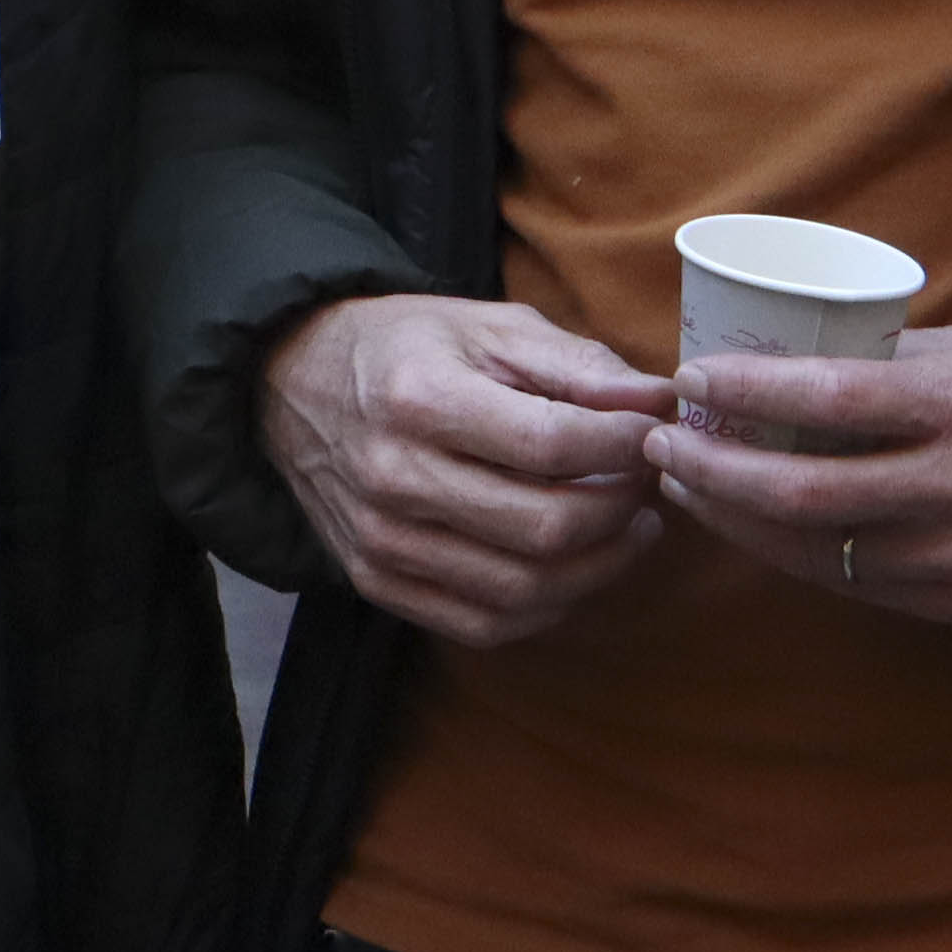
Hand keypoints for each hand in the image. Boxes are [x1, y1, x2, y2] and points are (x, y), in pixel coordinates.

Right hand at [261, 292, 672, 646]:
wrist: (292, 383)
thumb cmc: (406, 347)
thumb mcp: (488, 327)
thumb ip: (578, 364)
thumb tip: (659, 404)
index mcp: (421, 399)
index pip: (552, 444)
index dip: (625, 445)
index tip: (654, 433)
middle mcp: (394, 478)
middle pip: (544, 527)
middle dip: (621, 509)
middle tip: (648, 484)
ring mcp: (381, 540)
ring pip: (523, 590)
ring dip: (599, 566)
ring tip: (627, 527)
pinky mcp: (375, 580)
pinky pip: (483, 624)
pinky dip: (546, 607)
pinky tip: (572, 567)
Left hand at [647, 326, 951, 636]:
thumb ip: (897, 364)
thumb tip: (795, 358)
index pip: (826, 401)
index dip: (743, 395)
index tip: (688, 381)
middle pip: (800, 493)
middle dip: (712, 473)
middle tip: (663, 448)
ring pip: (817, 551)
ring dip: (739, 522)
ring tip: (691, 488)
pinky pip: (858, 584)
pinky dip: (797, 556)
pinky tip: (761, 531)